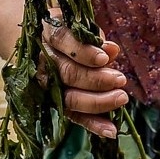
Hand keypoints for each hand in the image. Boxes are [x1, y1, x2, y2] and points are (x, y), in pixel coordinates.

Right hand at [40, 16, 128, 138]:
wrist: (39, 44)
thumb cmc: (69, 32)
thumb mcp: (79, 27)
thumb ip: (94, 38)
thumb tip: (112, 50)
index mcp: (48, 34)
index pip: (62, 40)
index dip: (83, 51)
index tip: (104, 58)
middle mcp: (43, 61)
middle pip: (67, 73)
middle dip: (95, 79)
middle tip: (120, 80)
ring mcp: (47, 86)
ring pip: (69, 98)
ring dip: (97, 101)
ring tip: (121, 98)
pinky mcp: (55, 103)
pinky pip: (73, 116)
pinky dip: (92, 124)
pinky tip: (111, 131)